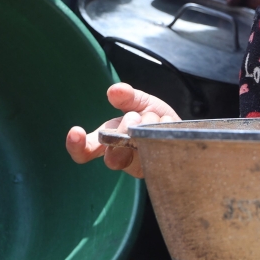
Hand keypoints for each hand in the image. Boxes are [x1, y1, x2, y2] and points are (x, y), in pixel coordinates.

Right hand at [65, 83, 179, 178]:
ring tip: (154, 118)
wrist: (183, 131)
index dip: (77, 146)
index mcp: (110, 139)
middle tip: (133, 118)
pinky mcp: (161, 168)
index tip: (76, 132)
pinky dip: (165, 130)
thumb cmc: (154, 118)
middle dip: (122, 133)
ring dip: (145, 133)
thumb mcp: (141, 103)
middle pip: (112, 155)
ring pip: (138, 153)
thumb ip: (128, 97)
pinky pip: (161, 151)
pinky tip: (169, 123)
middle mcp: (122, 156)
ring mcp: (142, 165)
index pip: (86, 150)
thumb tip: (114, 91)